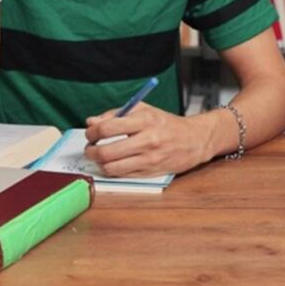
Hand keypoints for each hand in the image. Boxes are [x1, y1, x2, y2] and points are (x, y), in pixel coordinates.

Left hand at [83, 104, 215, 177]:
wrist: (194, 140)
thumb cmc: (166, 124)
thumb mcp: (144, 110)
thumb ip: (116, 114)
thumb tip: (91, 122)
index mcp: (145, 120)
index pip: (108, 128)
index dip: (93, 132)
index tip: (90, 132)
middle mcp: (148, 140)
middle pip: (106, 151)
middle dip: (91, 151)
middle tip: (90, 148)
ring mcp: (149, 159)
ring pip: (112, 167)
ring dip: (99, 163)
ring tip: (99, 156)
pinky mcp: (150, 173)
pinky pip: (122, 175)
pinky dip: (112, 170)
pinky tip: (113, 163)